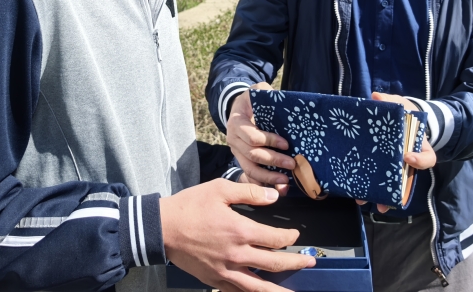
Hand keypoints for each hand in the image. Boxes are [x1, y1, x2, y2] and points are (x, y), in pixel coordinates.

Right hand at [160, 179, 314, 291]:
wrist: (163, 228)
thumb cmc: (190, 206)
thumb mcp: (220, 190)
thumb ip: (250, 193)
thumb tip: (274, 197)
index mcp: (240, 231)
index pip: (276, 239)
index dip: (290, 237)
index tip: (296, 235)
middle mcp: (236, 255)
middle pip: (274, 264)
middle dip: (296, 263)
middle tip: (310, 262)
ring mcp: (225, 271)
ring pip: (259, 286)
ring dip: (279, 290)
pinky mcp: (214, 280)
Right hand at [227, 86, 294, 189]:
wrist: (239, 109)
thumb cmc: (251, 100)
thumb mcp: (257, 91)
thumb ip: (265, 92)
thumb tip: (277, 97)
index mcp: (236, 123)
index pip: (252, 136)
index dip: (269, 141)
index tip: (286, 144)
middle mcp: (233, 139)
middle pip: (252, 155)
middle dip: (273, 161)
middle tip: (292, 164)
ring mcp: (236, 152)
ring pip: (250, 168)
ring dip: (268, 177)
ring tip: (285, 181)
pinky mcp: (241, 160)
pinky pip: (249, 175)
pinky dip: (261, 183)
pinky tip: (275, 190)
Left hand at [354, 92, 436, 212]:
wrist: (399, 118)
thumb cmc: (403, 114)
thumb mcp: (400, 104)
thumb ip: (390, 101)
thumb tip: (376, 97)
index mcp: (418, 146)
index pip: (427, 158)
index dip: (419, 160)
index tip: (408, 157)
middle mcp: (409, 160)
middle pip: (406, 180)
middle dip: (395, 191)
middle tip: (385, 201)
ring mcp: (396, 166)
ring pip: (391, 186)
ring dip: (380, 196)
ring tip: (367, 203)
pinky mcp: (381, 168)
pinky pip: (377, 181)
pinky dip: (368, 189)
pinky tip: (357, 197)